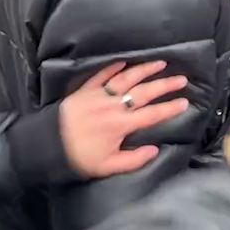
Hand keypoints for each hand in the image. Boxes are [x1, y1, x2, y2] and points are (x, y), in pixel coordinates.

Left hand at [60, 61, 189, 177]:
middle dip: (165, 85)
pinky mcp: (84, 91)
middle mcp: (113, 106)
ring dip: (144, 70)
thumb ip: (133, 160)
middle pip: (144, 92)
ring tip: (160, 63)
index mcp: (121, 125)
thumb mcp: (106, 167)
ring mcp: (99, 96)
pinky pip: (101, 76)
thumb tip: (154, 150)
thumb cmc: (77, 158)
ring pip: (126, 79)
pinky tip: (123, 62)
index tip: (185, 102)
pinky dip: (113, 68)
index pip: (152, 114)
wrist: (44, 145)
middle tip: (181, 79)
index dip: (170, 108)